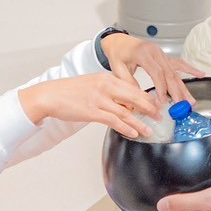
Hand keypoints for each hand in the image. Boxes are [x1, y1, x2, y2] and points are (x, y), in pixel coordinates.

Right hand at [21, 72, 156, 138]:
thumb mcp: (93, 83)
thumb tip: (124, 102)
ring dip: (139, 122)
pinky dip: (125, 127)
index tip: (155, 104)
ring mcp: (99, 99)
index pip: (132, 87)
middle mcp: (105, 86)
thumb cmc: (70, 91)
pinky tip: (133, 133)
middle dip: (149, 108)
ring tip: (149, 129)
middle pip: (134, 98)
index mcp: (107, 78)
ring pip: (126, 112)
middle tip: (159, 116)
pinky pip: (113, 120)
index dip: (146, 97)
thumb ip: (108, 90)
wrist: (51, 95)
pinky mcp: (92, 111)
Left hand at [103, 33, 202, 103]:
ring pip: (175, 71)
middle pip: (169, 73)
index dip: (161, 89)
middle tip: (182, 106)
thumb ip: (127, 81)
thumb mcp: (117, 67)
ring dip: (184, 86)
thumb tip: (138, 98)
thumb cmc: (117, 53)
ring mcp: (161, 53)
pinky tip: (200, 74)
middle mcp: (155, 52)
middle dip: (176, 91)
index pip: (157, 73)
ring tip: (191, 100)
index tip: (162, 103)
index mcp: (143, 54)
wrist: (118, 40)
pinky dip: (190, 69)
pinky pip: (178, 63)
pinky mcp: (164, 56)